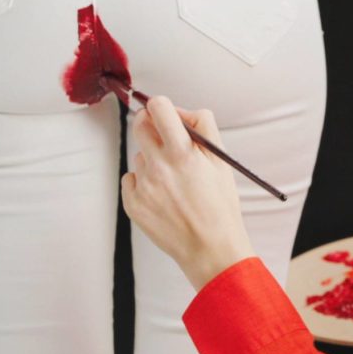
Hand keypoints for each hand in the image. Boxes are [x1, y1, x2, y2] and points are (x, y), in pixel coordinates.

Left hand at [120, 95, 255, 291]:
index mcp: (183, 153)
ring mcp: (143, 186)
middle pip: (140, 125)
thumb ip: (204, 126)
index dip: (162, 105)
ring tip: (174, 181)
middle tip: (165, 138)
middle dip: (152, 124)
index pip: (159, 108)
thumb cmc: (219, 204)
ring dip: (153, 159)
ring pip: (140, 155)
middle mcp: (159, 166)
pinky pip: (131, 179)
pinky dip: (144, 181)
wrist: (210, 248)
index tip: (166, 113)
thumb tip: (181, 112)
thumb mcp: (221, 160)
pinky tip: (163, 195)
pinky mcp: (132, 204)